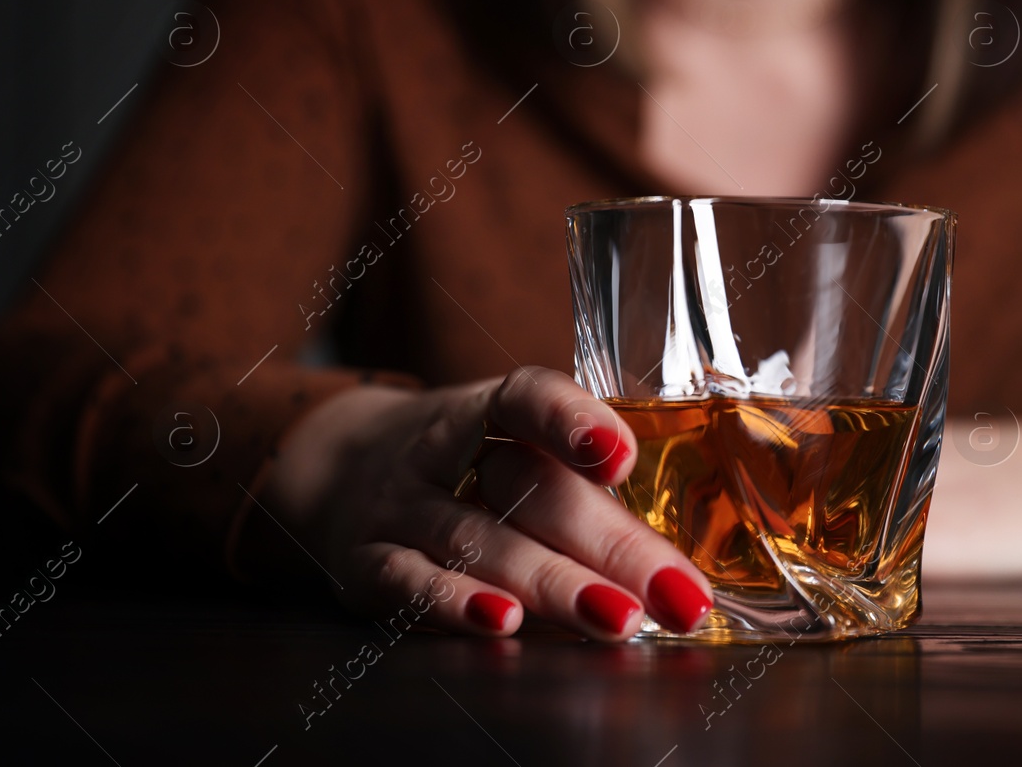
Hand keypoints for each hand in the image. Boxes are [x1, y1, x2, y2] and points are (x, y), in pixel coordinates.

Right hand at [243, 367, 713, 640]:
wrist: (342, 467)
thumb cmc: (468, 464)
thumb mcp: (515, 446)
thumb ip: (584, 485)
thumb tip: (679, 561)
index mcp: (490, 408)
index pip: (529, 398)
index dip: (573, 420)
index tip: (620, 456)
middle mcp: (440, 449)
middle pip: (530, 489)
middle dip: (610, 544)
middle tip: (675, 591)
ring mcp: (399, 504)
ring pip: (478, 541)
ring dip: (553, 584)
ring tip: (617, 618)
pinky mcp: (364, 562)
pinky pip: (408, 582)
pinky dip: (455, 604)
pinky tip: (504, 623)